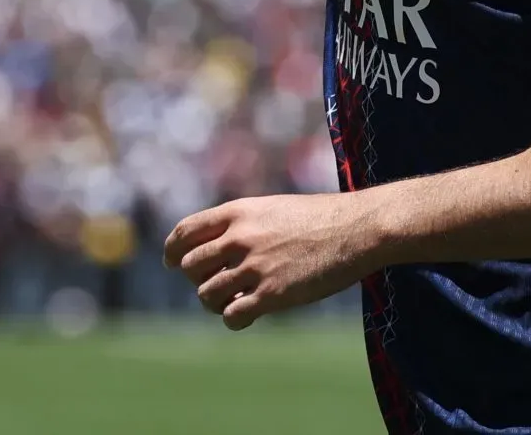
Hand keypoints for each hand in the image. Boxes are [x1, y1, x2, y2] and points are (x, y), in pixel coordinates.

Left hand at [165, 192, 384, 329]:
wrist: (358, 229)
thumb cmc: (321, 218)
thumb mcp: (273, 209)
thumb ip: (243, 225)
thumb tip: (218, 248)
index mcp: (238, 212)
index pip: (185, 232)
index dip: (173, 250)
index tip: (172, 262)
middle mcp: (240, 238)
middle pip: (191, 266)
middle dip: (199, 280)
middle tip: (219, 285)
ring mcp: (254, 267)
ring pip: (207, 295)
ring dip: (217, 303)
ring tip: (237, 302)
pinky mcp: (271, 295)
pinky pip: (231, 316)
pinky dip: (234, 320)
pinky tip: (248, 316)